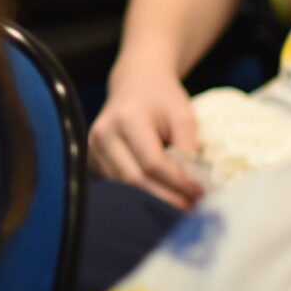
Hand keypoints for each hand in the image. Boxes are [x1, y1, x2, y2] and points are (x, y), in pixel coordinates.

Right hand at [90, 59, 204, 208]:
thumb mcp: (183, 114)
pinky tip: (159, 194)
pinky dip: (137, 192)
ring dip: (152, 199)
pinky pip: (114, 183)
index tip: (199, 192)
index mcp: (128, 118)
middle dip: (165, 197)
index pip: (152, 162)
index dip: (177, 182)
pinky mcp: (91, 157)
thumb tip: (193, 182)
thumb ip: (187, 146)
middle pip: (134, 178)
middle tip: (191, 207)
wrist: (135, 83)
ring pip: (123, 185)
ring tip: (179, 203)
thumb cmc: (162, 98)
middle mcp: (104, 133)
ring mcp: (93, 146)